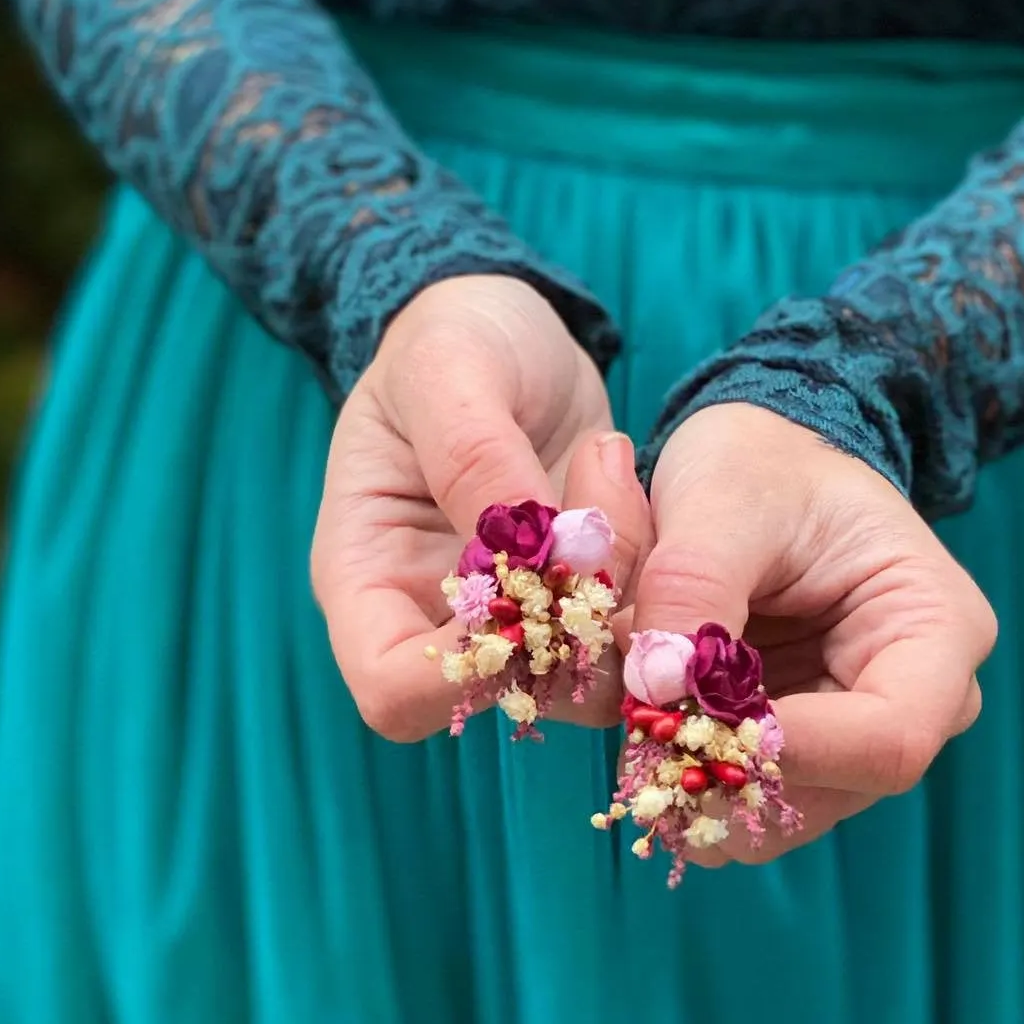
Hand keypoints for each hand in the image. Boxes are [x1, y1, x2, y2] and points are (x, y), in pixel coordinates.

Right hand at [313, 275, 650, 741]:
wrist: (504, 326)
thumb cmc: (448, 337)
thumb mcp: (447, 368)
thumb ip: (472, 454)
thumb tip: (523, 545)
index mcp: (369, 580)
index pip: (395, 691)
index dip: (465, 666)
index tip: (527, 579)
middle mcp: (438, 620)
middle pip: (506, 697)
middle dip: (572, 626)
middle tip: (601, 518)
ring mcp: (516, 616)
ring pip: (584, 676)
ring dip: (622, 599)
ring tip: (614, 477)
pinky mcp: (581, 600)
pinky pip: (630, 634)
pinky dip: (653, 584)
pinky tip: (645, 498)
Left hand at [635, 403, 996, 863]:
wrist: (760, 460)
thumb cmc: (763, 463)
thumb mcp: (722, 499)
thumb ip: (690, 589)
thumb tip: (654, 690)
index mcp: (935, 632)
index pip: (890, 741)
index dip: (786, 750)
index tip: (685, 721)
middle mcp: (912, 705)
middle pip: (819, 796)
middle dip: (710, 770)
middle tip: (625, 711)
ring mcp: (846, 741)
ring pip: (758, 816)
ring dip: (675, 768)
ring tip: (628, 677)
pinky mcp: (786, 756)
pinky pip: (721, 797)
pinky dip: (665, 760)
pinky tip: (637, 693)